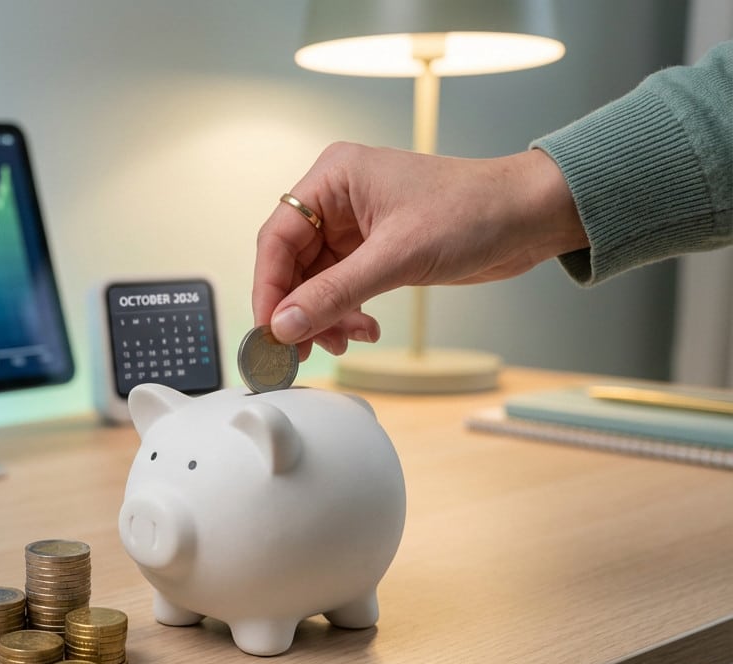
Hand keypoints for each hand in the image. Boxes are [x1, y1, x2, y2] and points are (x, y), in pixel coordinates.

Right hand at [252, 142, 587, 359]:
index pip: (277, 237)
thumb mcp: (397, 256)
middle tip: (299, 349)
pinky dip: (345, 313)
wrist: (531, 216)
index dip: (268, 288)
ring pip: (314, 281)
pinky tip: (364, 329)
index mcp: (334, 176)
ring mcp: (355, 225)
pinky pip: (340, 287)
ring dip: (323, 316)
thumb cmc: (475, 211)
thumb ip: (334, 293)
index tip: (269, 330)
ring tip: (343, 341)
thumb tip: (284, 326)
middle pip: (291, 263)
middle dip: (297, 309)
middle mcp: (337, 198)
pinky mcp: (374, 249)